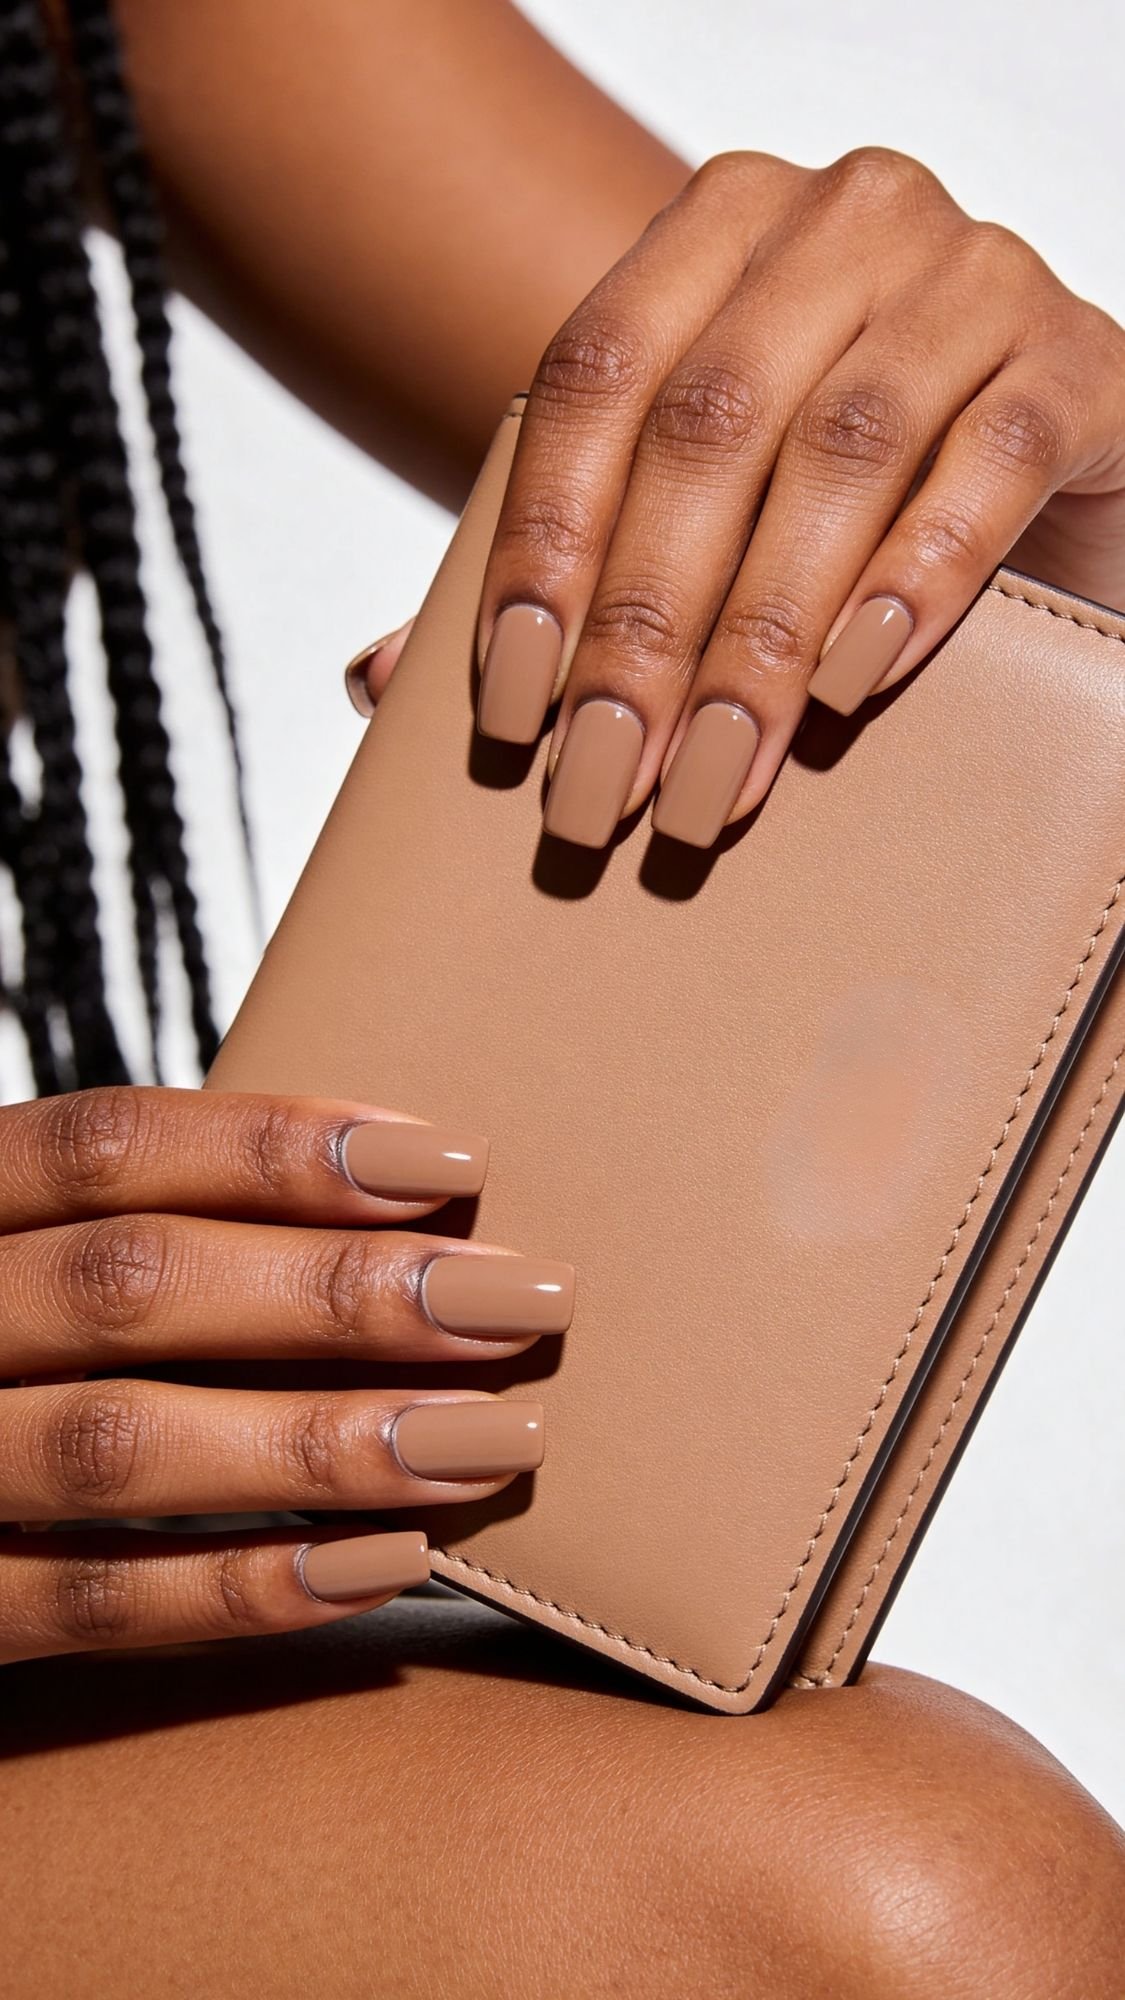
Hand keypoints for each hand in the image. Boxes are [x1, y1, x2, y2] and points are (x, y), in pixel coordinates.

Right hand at [0, 1088, 570, 1661]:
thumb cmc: (2, 1341)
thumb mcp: (28, 1254)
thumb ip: (146, 1227)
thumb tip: (398, 1208)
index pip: (108, 1147)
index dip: (278, 1147)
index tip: (447, 1159)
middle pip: (132, 1287)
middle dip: (339, 1292)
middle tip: (518, 1297)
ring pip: (119, 1449)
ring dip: (323, 1441)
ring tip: (494, 1437)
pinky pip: (93, 1608)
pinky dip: (251, 1589)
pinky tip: (389, 1562)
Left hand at [473, 147, 1124, 847]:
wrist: (1056, 481)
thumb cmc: (849, 504)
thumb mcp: (699, 517)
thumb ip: (559, 571)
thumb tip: (376, 680)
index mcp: (716, 231)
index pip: (593, 377)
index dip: (539, 545)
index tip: (509, 708)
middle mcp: (843, 220)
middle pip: (708, 426)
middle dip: (642, 628)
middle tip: (602, 785)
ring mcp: (972, 275)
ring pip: (844, 450)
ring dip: (760, 639)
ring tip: (710, 782)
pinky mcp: (1080, 362)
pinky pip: (991, 464)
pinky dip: (912, 581)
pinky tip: (849, 687)